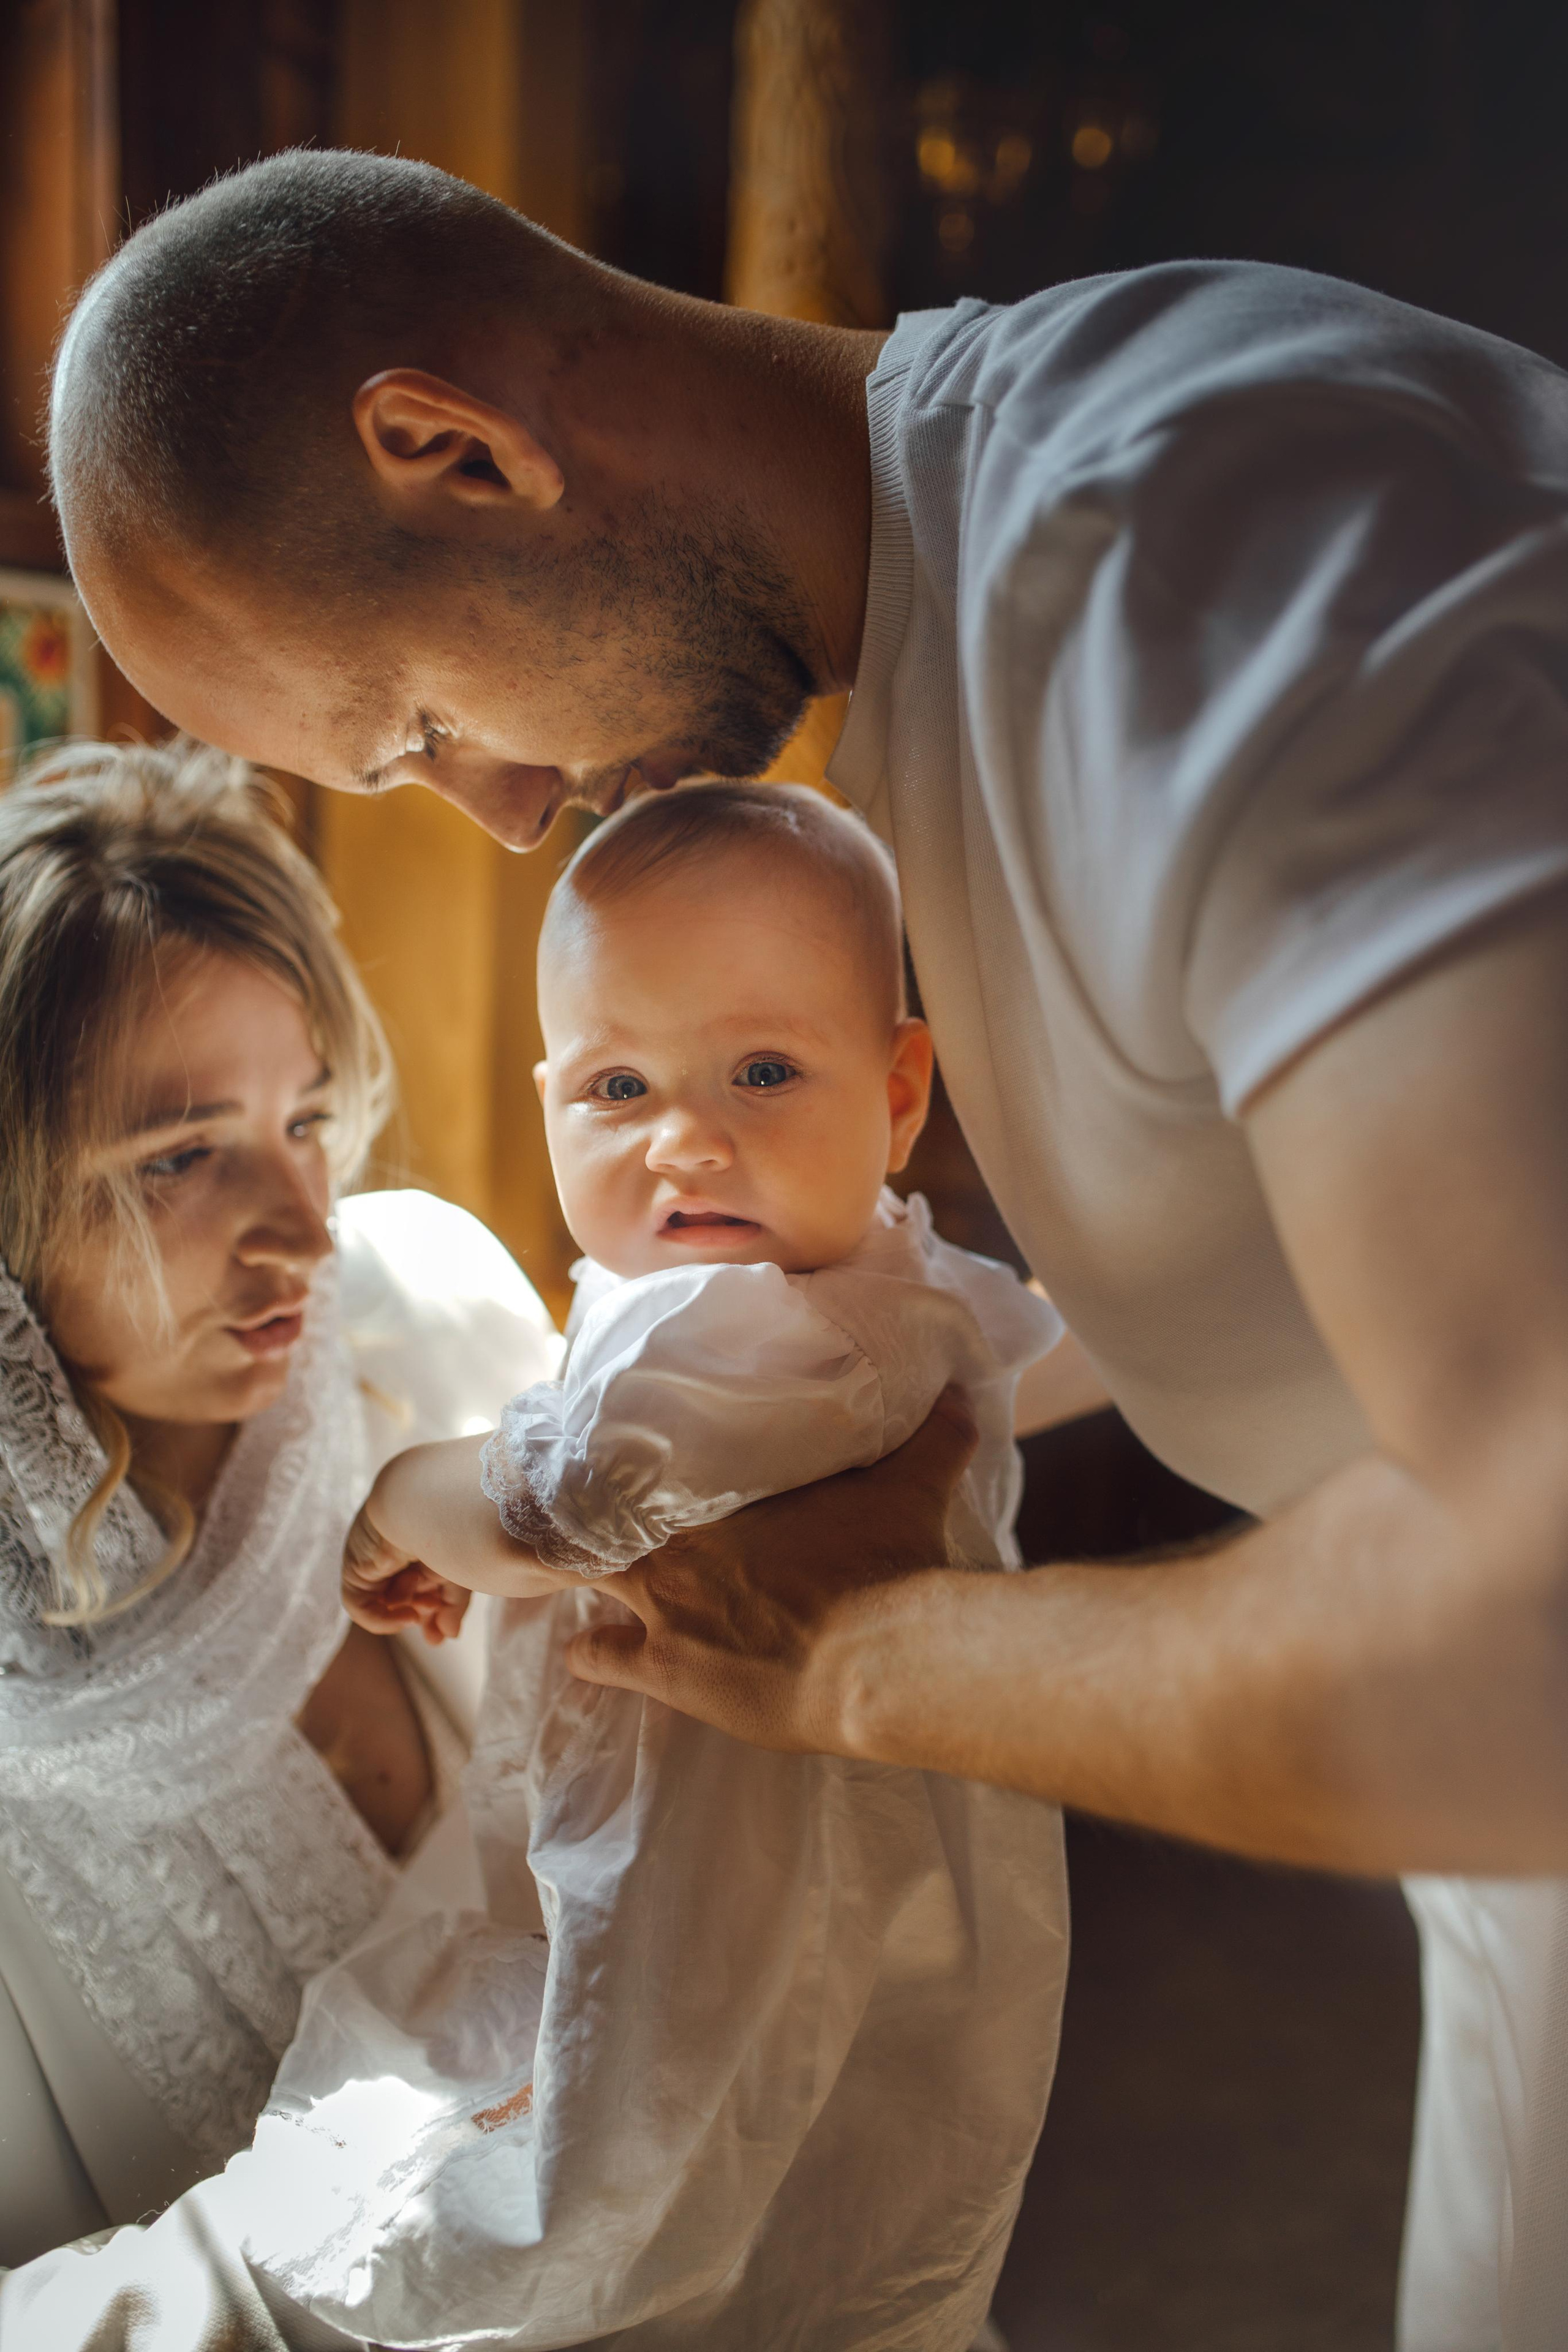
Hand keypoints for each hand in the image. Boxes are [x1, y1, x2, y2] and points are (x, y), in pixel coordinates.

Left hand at [341, 1496, 471, 1643]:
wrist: (427, 1507)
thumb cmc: (452, 1532)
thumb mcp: (460, 1574)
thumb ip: (453, 1606)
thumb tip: (447, 1636)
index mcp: (422, 1541)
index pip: (423, 1581)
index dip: (433, 1611)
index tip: (442, 1635)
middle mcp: (395, 1548)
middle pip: (404, 1594)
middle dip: (421, 1614)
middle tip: (435, 1635)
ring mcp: (373, 1558)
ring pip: (386, 1599)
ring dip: (408, 1606)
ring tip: (425, 1602)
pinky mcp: (355, 1567)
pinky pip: (360, 1605)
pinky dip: (382, 1619)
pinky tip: (407, 1616)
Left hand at [566, 1390, 978, 1753]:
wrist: (878, 1658)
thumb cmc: (889, 1566)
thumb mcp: (914, 1488)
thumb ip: (931, 1437)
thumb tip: (961, 1390)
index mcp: (725, 1492)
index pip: (650, 1455)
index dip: (637, 1456)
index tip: (636, 1450)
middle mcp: (681, 1541)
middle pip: (607, 1510)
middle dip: (605, 1511)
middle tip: (611, 1511)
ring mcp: (663, 1608)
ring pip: (588, 1575)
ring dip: (590, 1575)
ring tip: (589, 1573)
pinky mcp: (665, 1671)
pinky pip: (597, 1656)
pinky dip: (590, 1653)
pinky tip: (584, 1651)